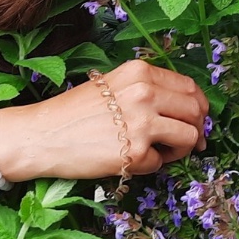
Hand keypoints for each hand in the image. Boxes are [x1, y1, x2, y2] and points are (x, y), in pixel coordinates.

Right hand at [0, 59, 209, 182]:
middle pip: (195, 111)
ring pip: (190, 136)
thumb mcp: (113, 85)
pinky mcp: (136, 151)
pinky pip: (161, 162)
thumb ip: (147, 89)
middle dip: (196, 129)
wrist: (40, 135)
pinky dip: (150, 166)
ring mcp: (143, 121)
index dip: (198, 106)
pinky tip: (129, 160)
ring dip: (179, 149)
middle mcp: (146, 92)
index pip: (189, 87)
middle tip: (187, 143)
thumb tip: (187, 109)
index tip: (196, 119)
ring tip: (156, 152)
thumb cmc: (73, 112)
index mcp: (141, 72)